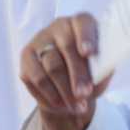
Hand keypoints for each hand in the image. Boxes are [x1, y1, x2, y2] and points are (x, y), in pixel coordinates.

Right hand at [20, 14, 112, 129]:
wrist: (70, 86)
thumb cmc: (90, 72)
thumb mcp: (102, 69)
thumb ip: (103, 67)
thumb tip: (100, 72)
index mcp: (80, 23)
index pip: (82, 22)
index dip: (86, 36)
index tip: (89, 52)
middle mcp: (59, 27)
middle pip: (66, 47)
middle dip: (77, 74)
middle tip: (84, 95)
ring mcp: (40, 40)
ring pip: (50, 66)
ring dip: (64, 91)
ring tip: (77, 107)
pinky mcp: (26, 57)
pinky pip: (36, 78)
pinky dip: (50, 96)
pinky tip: (61, 105)